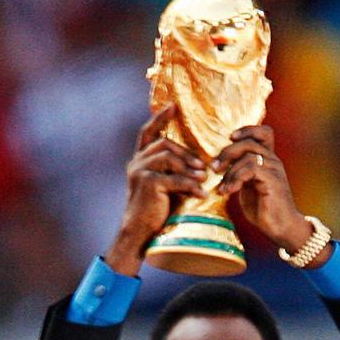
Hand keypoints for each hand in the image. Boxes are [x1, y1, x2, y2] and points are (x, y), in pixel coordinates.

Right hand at [107, 105, 207, 276]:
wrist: (139, 233)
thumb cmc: (155, 211)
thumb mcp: (165, 185)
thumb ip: (174, 170)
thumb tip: (199, 162)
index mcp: (138, 161)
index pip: (147, 133)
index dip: (159, 118)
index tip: (173, 106)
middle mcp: (136, 163)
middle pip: (164, 143)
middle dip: (186, 153)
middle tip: (203, 165)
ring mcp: (139, 172)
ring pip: (169, 157)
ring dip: (189, 166)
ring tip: (203, 177)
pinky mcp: (148, 183)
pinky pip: (175, 178)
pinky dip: (190, 185)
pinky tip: (200, 194)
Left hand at [212, 125, 311, 254]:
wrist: (279, 226)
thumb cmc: (261, 207)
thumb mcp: (246, 186)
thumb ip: (237, 173)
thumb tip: (217, 165)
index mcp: (267, 159)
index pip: (264, 132)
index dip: (247, 130)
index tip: (230, 138)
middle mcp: (273, 161)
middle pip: (249, 142)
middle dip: (227, 153)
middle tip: (214, 168)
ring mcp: (275, 170)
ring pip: (248, 157)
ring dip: (229, 172)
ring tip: (221, 189)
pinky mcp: (273, 181)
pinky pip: (251, 170)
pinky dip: (235, 179)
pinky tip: (228, 191)